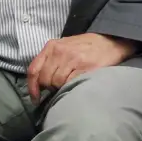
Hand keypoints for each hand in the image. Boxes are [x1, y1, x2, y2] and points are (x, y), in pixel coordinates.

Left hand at [25, 33, 141, 100]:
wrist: (110, 42)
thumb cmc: (85, 47)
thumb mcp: (63, 47)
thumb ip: (50, 60)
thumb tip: (39, 82)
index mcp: (51, 46)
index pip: (34, 69)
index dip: (32, 87)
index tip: (35, 98)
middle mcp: (60, 51)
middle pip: (45, 78)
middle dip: (49, 88)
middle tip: (58, 89)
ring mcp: (73, 58)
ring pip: (57, 82)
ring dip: (61, 88)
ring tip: (69, 85)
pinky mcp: (86, 66)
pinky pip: (71, 82)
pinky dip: (71, 87)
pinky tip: (77, 84)